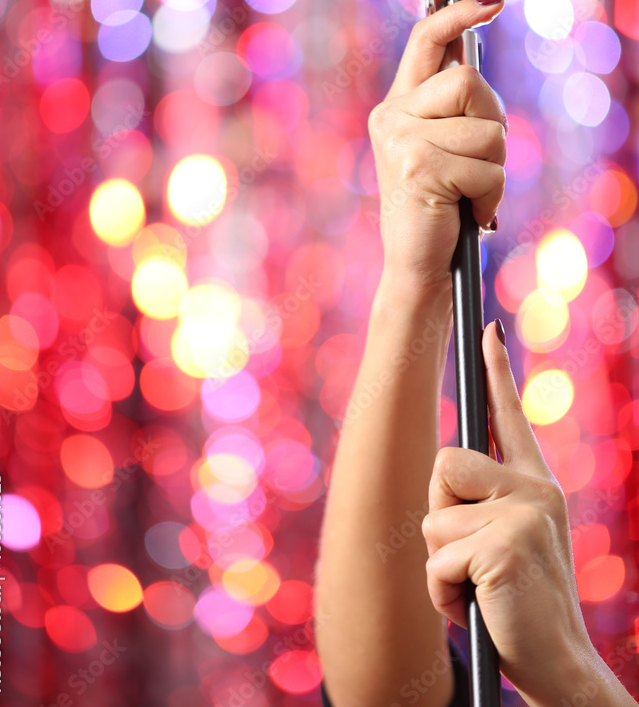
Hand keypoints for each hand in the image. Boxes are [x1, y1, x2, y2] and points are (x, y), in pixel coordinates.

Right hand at [368, 0, 506, 287]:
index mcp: (398, 106)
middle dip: (493, 122)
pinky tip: (469, 211)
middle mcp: (391, 116)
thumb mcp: (443, 148)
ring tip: (469, 193)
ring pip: (487, 129)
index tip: (494, 1)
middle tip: (479, 161)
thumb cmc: (438, 207)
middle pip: (469, 83)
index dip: (458, 16)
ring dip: (494, 169)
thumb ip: (453, 109)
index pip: (425, 41)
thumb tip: (474, 55)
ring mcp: (399, 140)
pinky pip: (486, 167)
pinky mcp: (417, 167)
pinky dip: (490, 195)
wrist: (417, 264)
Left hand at [422, 321, 595, 704]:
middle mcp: (534, 488)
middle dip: (440, 517)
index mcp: (534, 484)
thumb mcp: (508, 542)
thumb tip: (446, 472)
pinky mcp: (505, 544)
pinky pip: (437, 557)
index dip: (497, 371)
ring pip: (434, 515)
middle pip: (444, 465)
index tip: (488, 329)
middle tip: (472, 559)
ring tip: (478, 586)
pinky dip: (444, 591)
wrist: (558, 663)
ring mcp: (523, 514)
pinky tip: (478, 605)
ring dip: (441, 561)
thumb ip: (485, 503)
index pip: (511, 415)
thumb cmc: (518, 603)